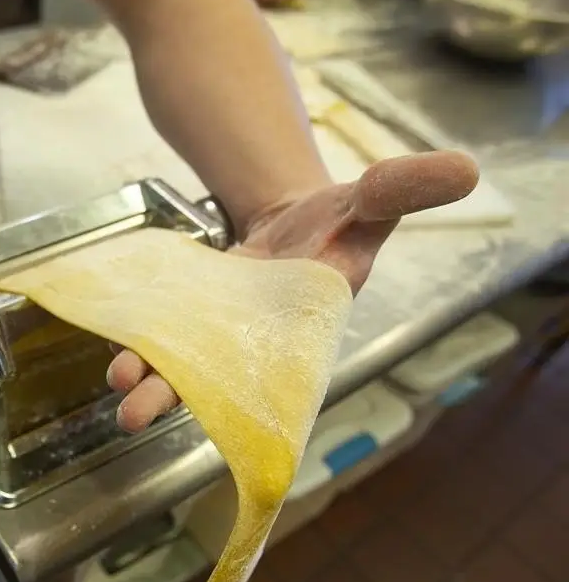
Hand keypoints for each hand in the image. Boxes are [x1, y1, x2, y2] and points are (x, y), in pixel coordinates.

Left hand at [108, 151, 479, 431]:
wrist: (298, 218)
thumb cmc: (338, 220)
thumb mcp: (368, 199)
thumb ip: (401, 190)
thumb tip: (465, 169)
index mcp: (308, 321)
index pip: (284, 364)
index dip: (257, 386)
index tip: (224, 406)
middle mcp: (260, 339)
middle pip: (217, 376)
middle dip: (178, 393)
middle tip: (134, 412)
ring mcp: (222, 330)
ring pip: (182, 361)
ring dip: (149, 374)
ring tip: (117, 380)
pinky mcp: (193, 313)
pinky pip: (165, 332)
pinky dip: (141, 339)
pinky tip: (115, 346)